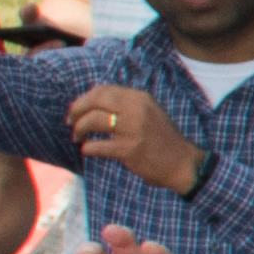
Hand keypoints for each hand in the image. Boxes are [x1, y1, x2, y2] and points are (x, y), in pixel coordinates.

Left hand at [65, 83, 209, 198]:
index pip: (103, 90)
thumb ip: (125, 105)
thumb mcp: (148, 113)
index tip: (78, 110)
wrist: (183, 163)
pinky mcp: (129, 149)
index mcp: (140, 98)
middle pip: (95, 100)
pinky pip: (96, 146)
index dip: (85, 99)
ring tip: (78, 138)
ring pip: (92, 121)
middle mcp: (137, 109)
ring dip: (79, 129)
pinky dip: (87, 148)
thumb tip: (91, 101)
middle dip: (77, 110)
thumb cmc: (161, 139)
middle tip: (70, 122)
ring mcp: (133, 129)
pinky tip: (88, 151)